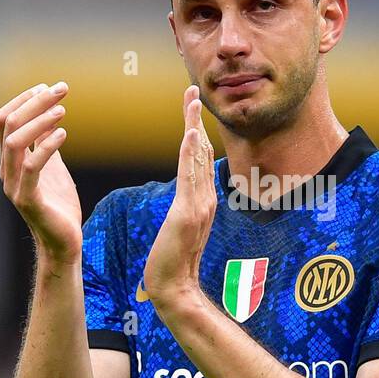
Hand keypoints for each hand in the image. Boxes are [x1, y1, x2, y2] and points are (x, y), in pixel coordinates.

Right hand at [0, 81, 82, 264]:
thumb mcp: (53, 166)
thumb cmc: (58, 204)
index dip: (24, 100)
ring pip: (13, 142)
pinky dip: (45, 146)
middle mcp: (6, 170)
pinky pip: (31, 167)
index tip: (48, 86)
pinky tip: (63, 134)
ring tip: (62, 109)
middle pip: (9, 125)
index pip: (5, 120)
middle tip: (61, 89)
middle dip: (35, 102)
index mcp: (9, 161)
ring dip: (38, 120)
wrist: (64, 241)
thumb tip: (49, 113)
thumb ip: (45, 143)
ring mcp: (14, 185)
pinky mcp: (28, 199)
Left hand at [144, 85, 216, 311]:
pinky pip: (190, 177)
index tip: (191, 108)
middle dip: (195, 119)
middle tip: (191, 89)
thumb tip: (185, 201)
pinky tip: (191, 134)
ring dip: (194, 126)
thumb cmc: (173, 264)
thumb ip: (185, 213)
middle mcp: (205, 198)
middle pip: (200, 151)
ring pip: (196, 158)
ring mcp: (199, 205)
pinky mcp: (189, 213)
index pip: (199, 159)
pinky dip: (191, 153)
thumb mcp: (180, 231)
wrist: (174, 288)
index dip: (196, 131)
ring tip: (191, 100)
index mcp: (202, 201)